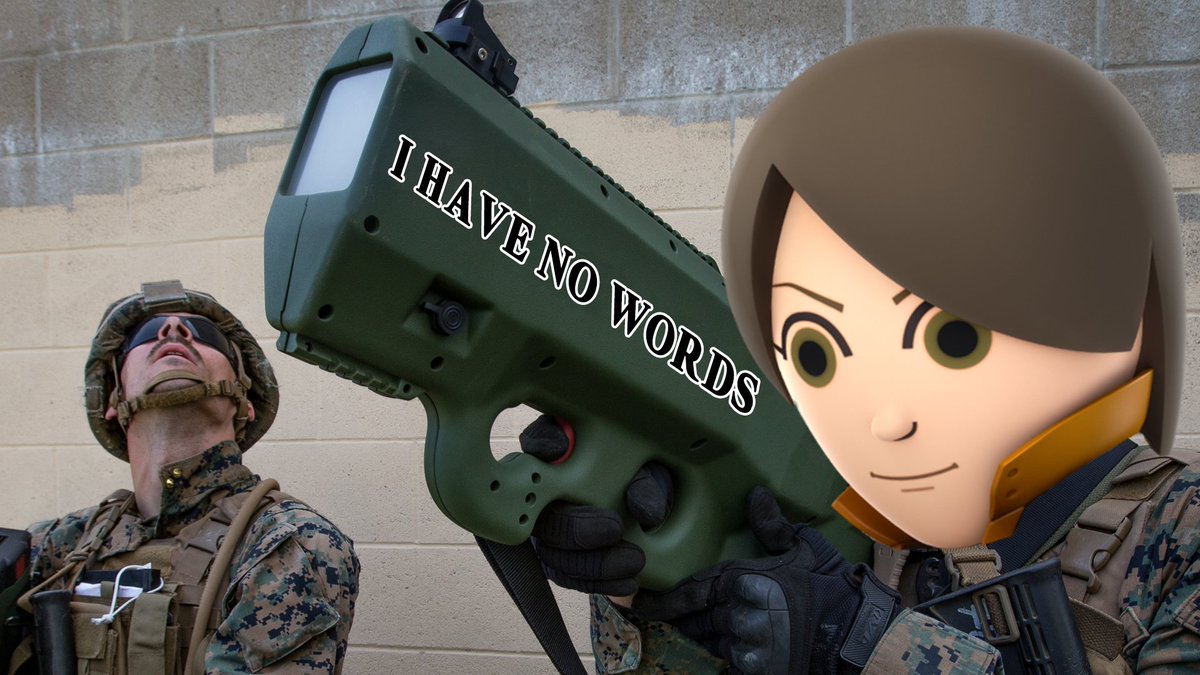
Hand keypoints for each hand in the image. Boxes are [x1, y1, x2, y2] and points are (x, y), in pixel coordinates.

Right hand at [519, 414, 672, 596]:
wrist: (651, 527)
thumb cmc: (644, 485)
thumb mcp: (653, 477)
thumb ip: (648, 485)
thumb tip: (645, 511)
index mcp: (564, 452)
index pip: (539, 439)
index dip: (544, 442)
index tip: (560, 448)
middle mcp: (544, 489)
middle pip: (538, 506)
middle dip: (574, 523)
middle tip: (614, 528)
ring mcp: (546, 526)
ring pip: (550, 550)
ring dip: (592, 562)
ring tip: (634, 560)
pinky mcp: (556, 560)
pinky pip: (566, 577)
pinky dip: (598, 582)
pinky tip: (628, 580)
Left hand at [633, 486, 898, 673]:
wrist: (857, 636)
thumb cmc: (831, 589)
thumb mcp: (805, 548)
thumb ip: (773, 526)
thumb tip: (755, 496)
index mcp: (743, 582)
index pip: (690, 591)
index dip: (662, 599)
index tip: (637, 602)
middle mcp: (738, 615)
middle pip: (693, 618)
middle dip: (674, 617)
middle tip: (649, 614)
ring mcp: (746, 646)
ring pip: (706, 640)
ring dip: (693, 633)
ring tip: (677, 628)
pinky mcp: (756, 669)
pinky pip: (726, 660)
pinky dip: (717, 653)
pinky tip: (709, 647)